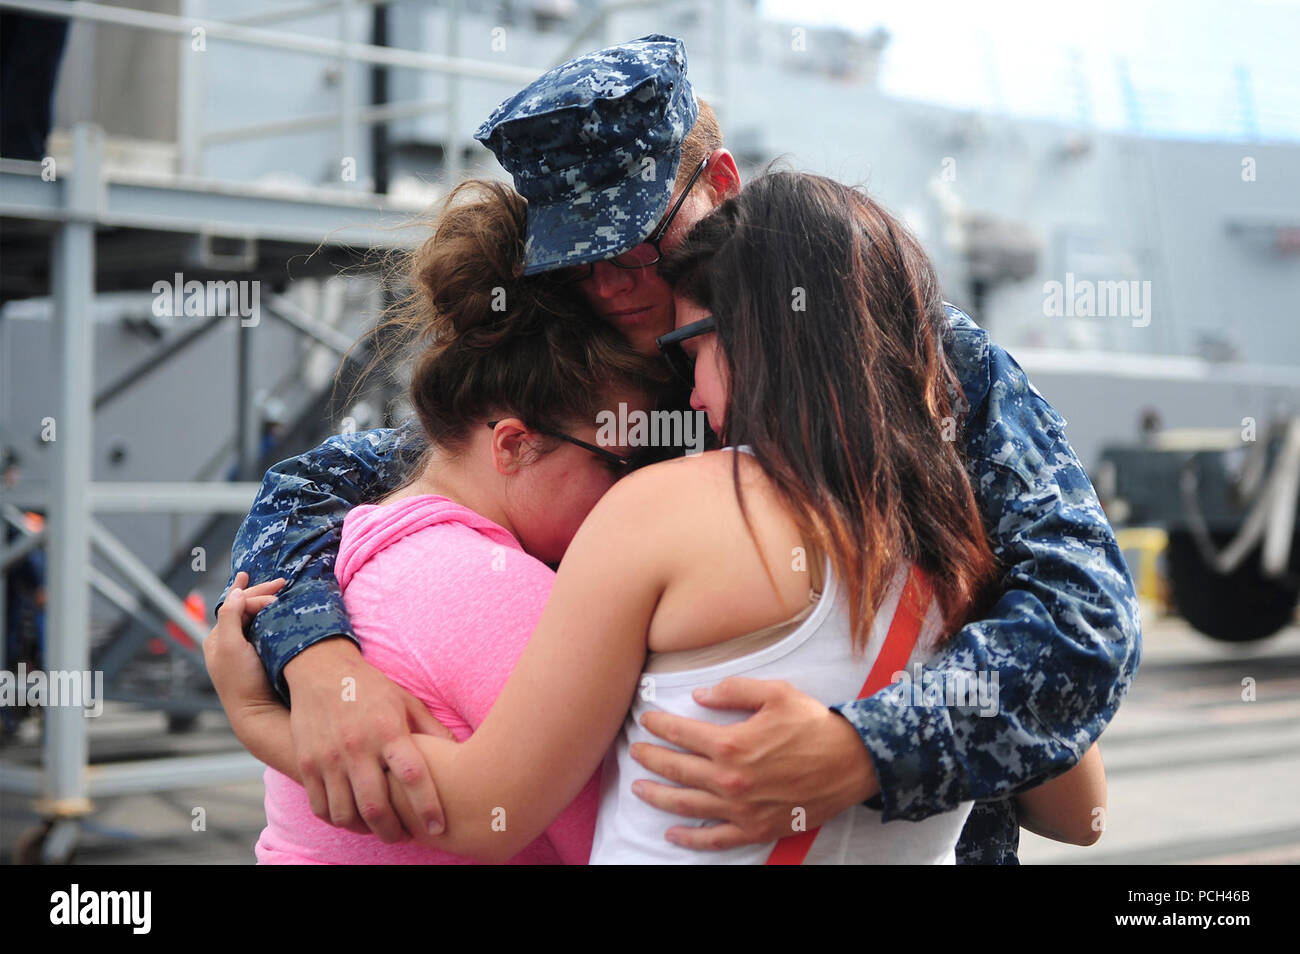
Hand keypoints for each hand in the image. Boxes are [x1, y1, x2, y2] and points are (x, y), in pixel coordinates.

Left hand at [204, 572, 285, 712]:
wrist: (258, 713)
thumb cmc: (241, 681)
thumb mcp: (230, 646)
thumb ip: (229, 617)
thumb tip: (235, 592)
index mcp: (217, 637)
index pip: (236, 605)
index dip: (256, 595)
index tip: (279, 592)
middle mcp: (229, 641)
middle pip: (244, 608)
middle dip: (261, 592)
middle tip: (282, 581)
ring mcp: (245, 649)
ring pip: (255, 617)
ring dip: (267, 602)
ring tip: (278, 588)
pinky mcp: (260, 657)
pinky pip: (264, 629)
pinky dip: (271, 616)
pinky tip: (278, 609)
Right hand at [283, 638, 453, 843]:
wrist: (320, 670)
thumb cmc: (370, 688)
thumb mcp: (406, 701)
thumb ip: (430, 730)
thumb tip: (459, 752)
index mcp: (387, 730)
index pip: (412, 776)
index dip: (427, 806)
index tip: (438, 827)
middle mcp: (356, 747)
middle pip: (375, 807)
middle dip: (394, 832)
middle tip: (406, 836)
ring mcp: (328, 758)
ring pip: (346, 814)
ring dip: (366, 830)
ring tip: (380, 827)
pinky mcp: (306, 764)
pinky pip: (321, 808)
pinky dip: (339, 820)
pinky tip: (353, 816)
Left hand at [629, 678, 878, 849]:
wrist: (851, 763)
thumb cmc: (813, 725)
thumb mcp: (775, 692)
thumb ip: (733, 691)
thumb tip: (699, 695)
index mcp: (732, 744)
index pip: (681, 734)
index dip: (659, 726)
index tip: (645, 721)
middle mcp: (730, 780)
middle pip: (676, 770)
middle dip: (650, 759)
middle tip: (635, 751)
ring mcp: (740, 809)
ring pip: (686, 805)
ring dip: (657, 796)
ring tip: (639, 788)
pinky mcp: (755, 829)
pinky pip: (715, 838)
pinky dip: (690, 837)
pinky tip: (672, 833)